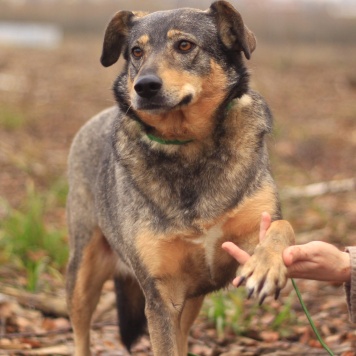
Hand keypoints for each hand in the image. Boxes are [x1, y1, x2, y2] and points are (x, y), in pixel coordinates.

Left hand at [222, 212, 350, 284]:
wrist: (338, 266)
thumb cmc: (327, 262)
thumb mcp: (313, 256)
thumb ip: (299, 254)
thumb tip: (284, 257)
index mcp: (283, 267)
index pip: (258, 268)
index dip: (244, 266)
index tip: (232, 270)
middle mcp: (280, 264)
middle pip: (255, 260)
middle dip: (240, 253)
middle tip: (225, 245)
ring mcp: (283, 259)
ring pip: (265, 248)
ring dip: (262, 232)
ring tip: (262, 216)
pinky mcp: (289, 253)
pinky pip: (276, 242)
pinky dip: (272, 231)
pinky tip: (270, 220)